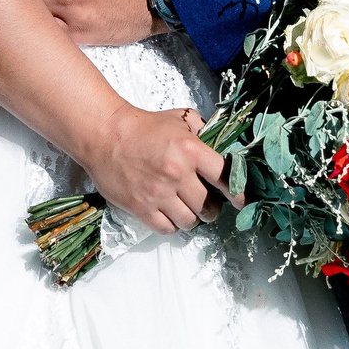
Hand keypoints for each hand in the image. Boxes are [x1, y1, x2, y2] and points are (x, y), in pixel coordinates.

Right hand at [82, 103, 232, 233]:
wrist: (106, 135)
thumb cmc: (146, 126)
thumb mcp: (181, 119)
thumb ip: (204, 131)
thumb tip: (224, 147)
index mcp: (191, 150)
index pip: (226, 178)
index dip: (239, 192)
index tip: (243, 201)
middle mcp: (177, 174)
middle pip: (209, 206)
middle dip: (212, 207)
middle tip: (206, 202)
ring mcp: (159, 194)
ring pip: (190, 221)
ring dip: (192, 218)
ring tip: (187, 209)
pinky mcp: (141, 207)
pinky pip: (167, 229)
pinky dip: (172, 225)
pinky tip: (170, 214)